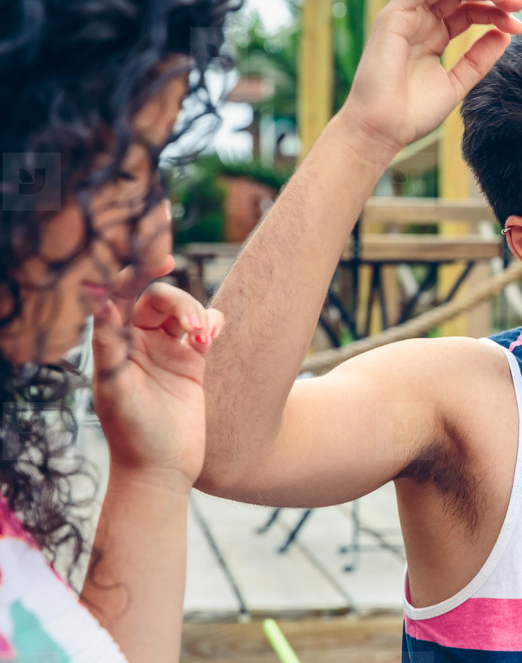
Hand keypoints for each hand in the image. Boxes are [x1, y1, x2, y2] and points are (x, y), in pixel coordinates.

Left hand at [91, 256, 223, 487]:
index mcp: (114, 344)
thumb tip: (101, 301)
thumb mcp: (116, 389)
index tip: (161, 261)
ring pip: (185, 310)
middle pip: (159, 299)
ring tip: (204, 339)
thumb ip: (109, 344)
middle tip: (193, 329)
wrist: (163, 469)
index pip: (122, 296)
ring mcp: (166, 351)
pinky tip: (212, 340)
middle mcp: (138, 342)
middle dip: (180, 303)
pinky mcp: (192, 362)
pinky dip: (212, 324)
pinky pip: (205, 327)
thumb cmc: (133, 434)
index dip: (137, 272)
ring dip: (198, 315)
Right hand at [338, 0, 521, 163]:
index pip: (468, 13)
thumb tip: (505, 35)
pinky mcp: (393, 16)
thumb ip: (479, 60)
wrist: (383, 130)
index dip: (495, 13)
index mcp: (433, 38)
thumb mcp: (457, 83)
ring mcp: (406, 17)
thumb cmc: (413, 114)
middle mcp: (420, 23)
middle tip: (518, 4)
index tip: (519, 26)